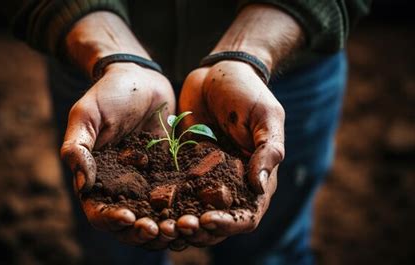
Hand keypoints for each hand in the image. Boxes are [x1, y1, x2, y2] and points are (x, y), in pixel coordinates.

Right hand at [61, 62, 175, 246]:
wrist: (141, 77)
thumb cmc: (108, 93)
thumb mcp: (86, 115)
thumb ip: (78, 147)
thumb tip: (82, 185)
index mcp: (97, 178)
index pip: (99, 211)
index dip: (111, 221)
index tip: (128, 219)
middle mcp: (122, 185)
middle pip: (131, 222)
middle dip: (145, 231)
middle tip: (162, 231)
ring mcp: (148, 180)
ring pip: (157, 214)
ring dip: (168, 225)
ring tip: (183, 226)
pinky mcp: (170, 171)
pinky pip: (179, 194)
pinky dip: (188, 206)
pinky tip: (202, 209)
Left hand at [176, 60, 284, 246]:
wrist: (217, 72)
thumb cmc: (248, 91)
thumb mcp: (266, 116)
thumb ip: (268, 149)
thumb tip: (259, 185)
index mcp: (257, 179)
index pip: (247, 216)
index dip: (229, 225)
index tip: (206, 220)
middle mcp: (232, 185)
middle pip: (218, 223)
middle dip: (199, 230)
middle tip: (177, 227)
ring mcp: (206, 178)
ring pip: (194, 213)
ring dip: (179, 223)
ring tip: (160, 225)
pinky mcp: (184, 168)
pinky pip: (174, 192)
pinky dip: (163, 204)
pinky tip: (146, 207)